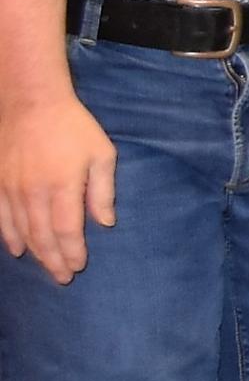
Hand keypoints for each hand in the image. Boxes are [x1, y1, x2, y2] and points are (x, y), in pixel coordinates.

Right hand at [0, 94, 116, 284]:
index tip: (78, 266)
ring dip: (35, 252)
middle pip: (43, 236)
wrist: (30, 102)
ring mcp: (12, 189)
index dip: (72, 252)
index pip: (67, 230)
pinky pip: (2, 217)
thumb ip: (102, 190)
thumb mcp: (101, 153)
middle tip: (63, 278)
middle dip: (54, 260)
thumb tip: (106, 223)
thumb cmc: (72, 126)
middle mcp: (34, 192)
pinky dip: (9, 236)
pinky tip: (17, 250)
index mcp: (62, 186)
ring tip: (46, 268)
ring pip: (22, 230)